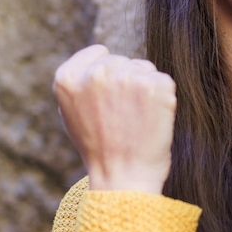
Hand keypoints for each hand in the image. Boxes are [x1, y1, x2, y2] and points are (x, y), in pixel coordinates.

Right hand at [52, 44, 176, 192]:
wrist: (124, 178)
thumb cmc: (99, 150)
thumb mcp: (72, 113)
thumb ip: (81, 83)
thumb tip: (99, 61)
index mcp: (69, 77)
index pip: (99, 53)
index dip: (107, 74)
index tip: (108, 98)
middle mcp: (97, 72)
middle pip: (123, 61)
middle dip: (125, 82)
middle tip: (123, 116)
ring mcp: (128, 77)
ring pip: (143, 69)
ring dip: (144, 88)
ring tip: (135, 120)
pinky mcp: (156, 85)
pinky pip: (163, 81)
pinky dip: (162, 98)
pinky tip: (151, 120)